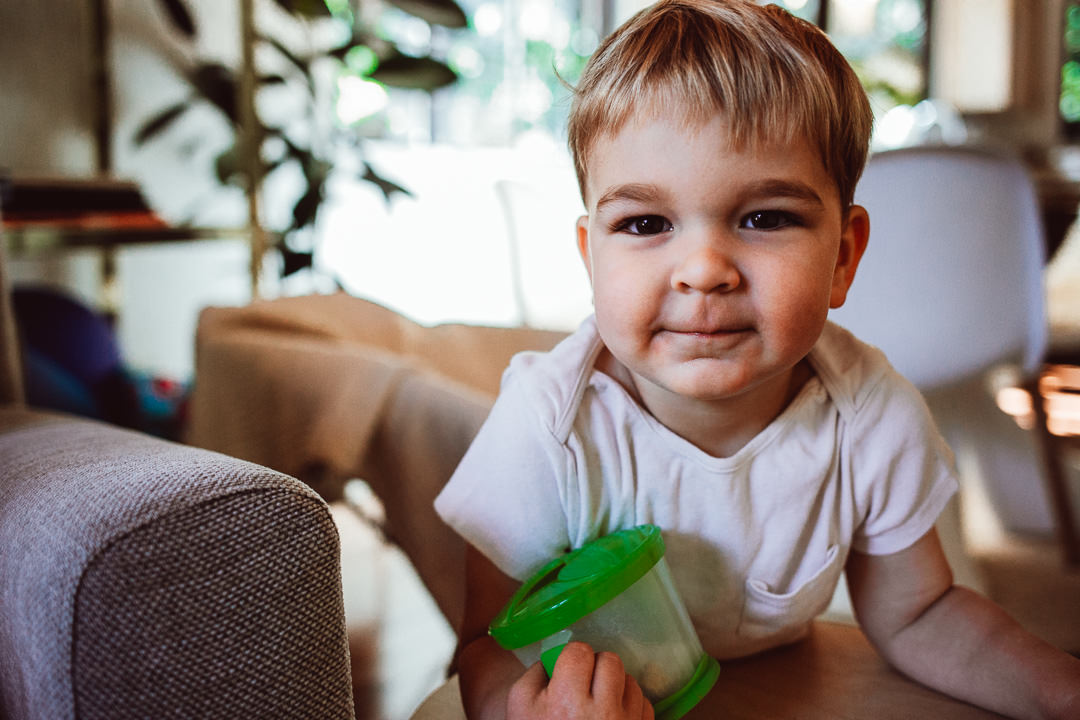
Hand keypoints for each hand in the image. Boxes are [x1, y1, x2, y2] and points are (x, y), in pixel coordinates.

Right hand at [506, 642, 653, 719]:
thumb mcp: (520, 708)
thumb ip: (535, 675)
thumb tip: (555, 657)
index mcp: (567, 702)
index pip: (580, 652)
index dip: (572, 658)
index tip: (568, 670)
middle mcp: (602, 713)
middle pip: (610, 661)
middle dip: (596, 667)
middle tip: (584, 684)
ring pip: (631, 681)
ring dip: (616, 686)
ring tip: (598, 703)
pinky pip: (644, 705)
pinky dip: (630, 706)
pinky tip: (613, 716)